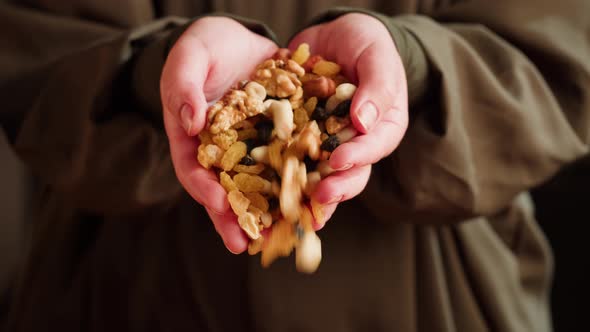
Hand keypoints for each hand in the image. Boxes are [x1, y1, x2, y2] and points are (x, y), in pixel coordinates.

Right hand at [160, 17, 277, 252]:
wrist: (240, 39)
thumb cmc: (205, 48)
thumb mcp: (188, 58)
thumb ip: (183, 87)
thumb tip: (191, 122)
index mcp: (194, 139)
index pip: (193, 170)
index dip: (203, 189)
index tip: (217, 204)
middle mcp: (224, 152)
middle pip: (226, 190)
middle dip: (234, 218)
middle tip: (244, 244)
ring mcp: (253, 148)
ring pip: (261, 186)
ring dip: (269, 211)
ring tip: (281, 235)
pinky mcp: (280, 139)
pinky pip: (290, 164)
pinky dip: (299, 183)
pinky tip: (312, 200)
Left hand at [289, 13, 408, 225]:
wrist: (334, 36)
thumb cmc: (365, 43)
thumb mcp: (376, 56)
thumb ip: (377, 86)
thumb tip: (363, 123)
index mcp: (382, 126)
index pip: (375, 147)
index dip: (357, 157)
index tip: (338, 161)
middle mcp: (356, 142)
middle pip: (350, 173)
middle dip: (335, 188)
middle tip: (318, 197)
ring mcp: (327, 144)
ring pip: (321, 175)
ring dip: (308, 194)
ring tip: (294, 209)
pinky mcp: (301, 139)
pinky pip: (292, 159)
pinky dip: (281, 175)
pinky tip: (267, 191)